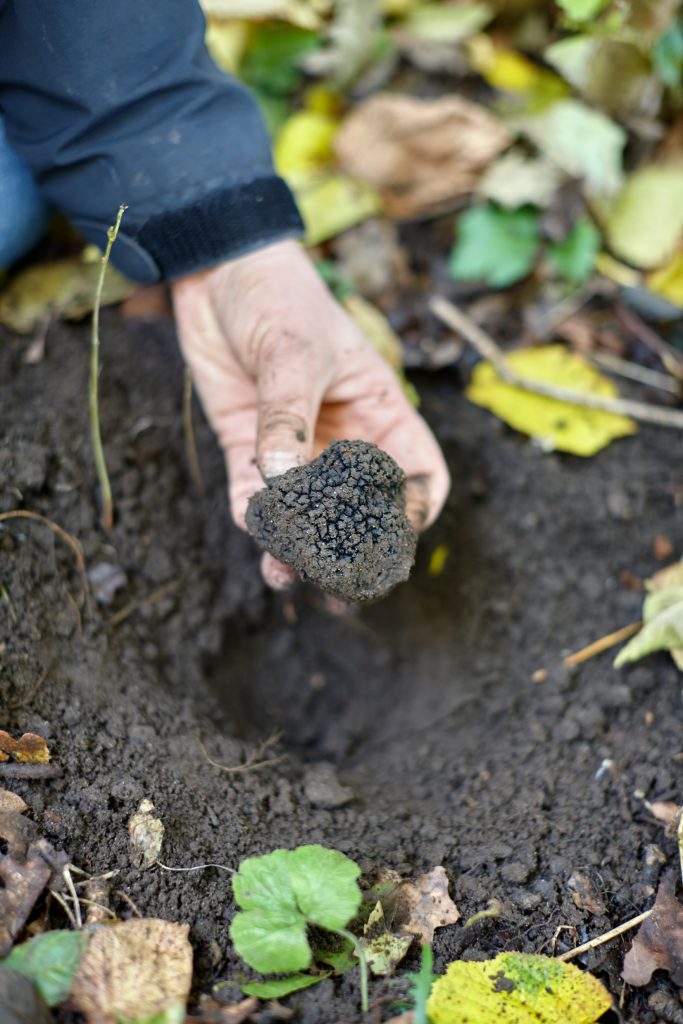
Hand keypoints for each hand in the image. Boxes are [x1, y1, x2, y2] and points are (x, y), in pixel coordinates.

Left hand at [171, 240, 449, 588]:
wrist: (218, 270)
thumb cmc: (279, 297)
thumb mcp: (292, 352)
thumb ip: (288, 416)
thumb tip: (284, 480)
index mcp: (380, 413)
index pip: (415, 475)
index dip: (414, 511)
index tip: (394, 540)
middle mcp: (343, 441)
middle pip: (359, 510)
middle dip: (351, 550)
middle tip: (338, 586)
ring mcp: (296, 449)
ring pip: (305, 516)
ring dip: (296, 548)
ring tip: (286, 573)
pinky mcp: (248, 450)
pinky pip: (254, 499)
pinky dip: (254, 521)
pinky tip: (255, 532)